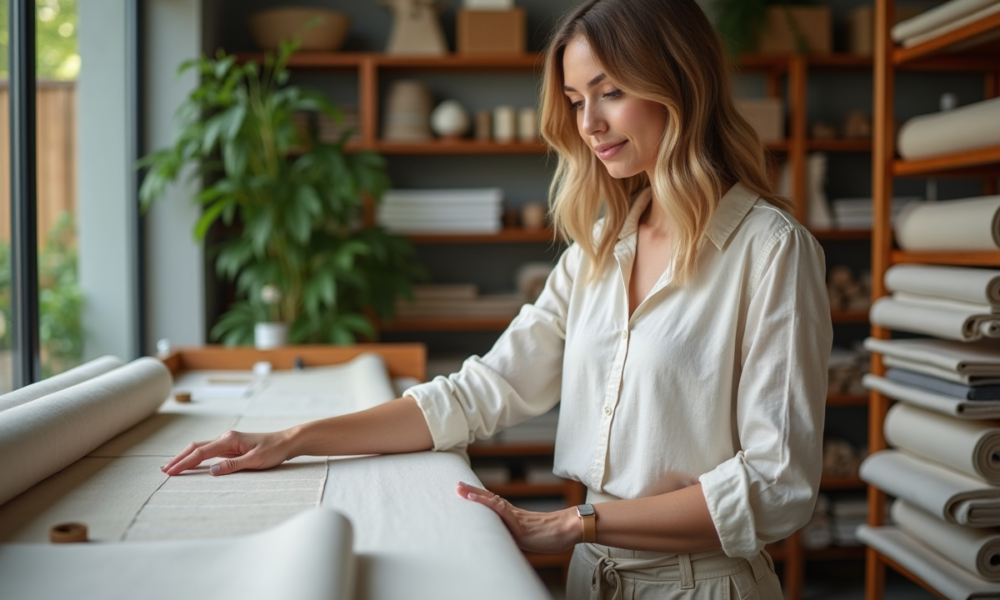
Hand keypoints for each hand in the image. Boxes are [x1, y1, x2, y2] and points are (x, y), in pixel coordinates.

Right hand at [161, 429, 293, 475]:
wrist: (287, 441)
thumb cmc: (274, 451)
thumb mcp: (255, 461)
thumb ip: (233, 466)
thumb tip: (211, 471)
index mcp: (229, 440)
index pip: (201, 453)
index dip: (184, 463)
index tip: (170, 472)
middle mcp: (226, 438)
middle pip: (196, 447)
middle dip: (179, 458)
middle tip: (163, 470)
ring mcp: (228, 442)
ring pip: (201, 448)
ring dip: (185, 457)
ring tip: (171, 467)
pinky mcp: (231, 446)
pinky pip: (209, 451)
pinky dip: (196, 457)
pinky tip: (190, 462)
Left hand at [456, 481, 579, 552]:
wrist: (568, 531)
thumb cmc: (551, 536)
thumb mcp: (528, 538)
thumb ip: (515, 536)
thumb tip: (505, 541)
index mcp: (513, 517)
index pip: (492, 505)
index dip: (478, 498)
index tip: (464, 492)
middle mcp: (512, 514)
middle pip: (488, 499)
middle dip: (471, 492)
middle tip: (456, 485)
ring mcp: (515, 518)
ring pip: (492, 502)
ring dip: (475, 495)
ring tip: (460, 489)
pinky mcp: (519, 524)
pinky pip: (501, 511)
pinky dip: (487, 504)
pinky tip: (477, 500)